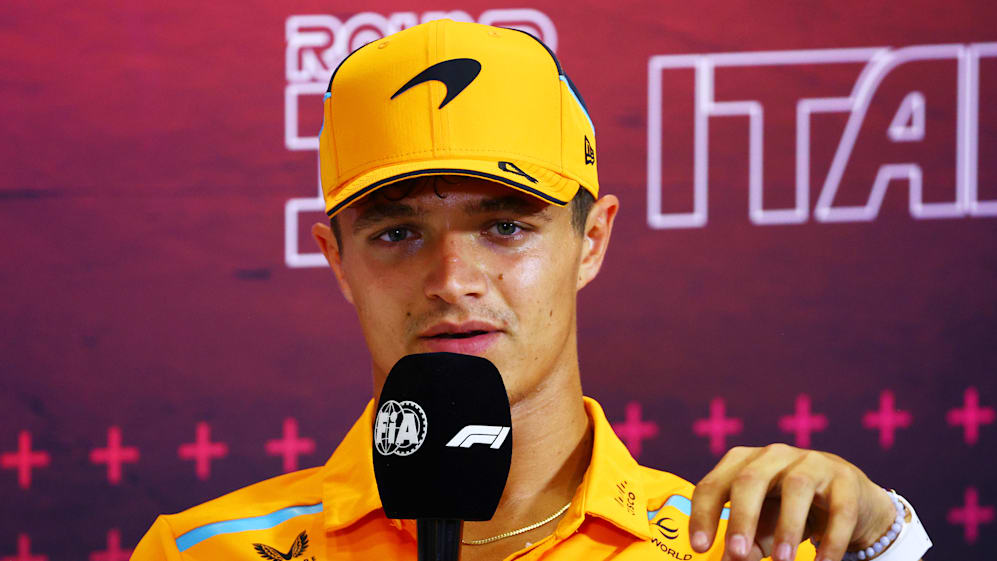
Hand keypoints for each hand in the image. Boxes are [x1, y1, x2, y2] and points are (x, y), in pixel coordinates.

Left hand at [688, 443, 896, 560]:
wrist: (848, 500)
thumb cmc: (790, 511)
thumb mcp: (763, 527)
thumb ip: (744, 544)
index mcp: (744, 463)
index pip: (714, 485)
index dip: (704, 515)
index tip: (700, 547)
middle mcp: (774, 456)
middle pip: (751, 479)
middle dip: (741, 518)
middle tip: (736, 554)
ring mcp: (812, 462)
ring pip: (797, 487)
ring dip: (787, 526)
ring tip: (782, 560)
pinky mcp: (845, 479)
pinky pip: (839, 508)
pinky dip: (831, 538)